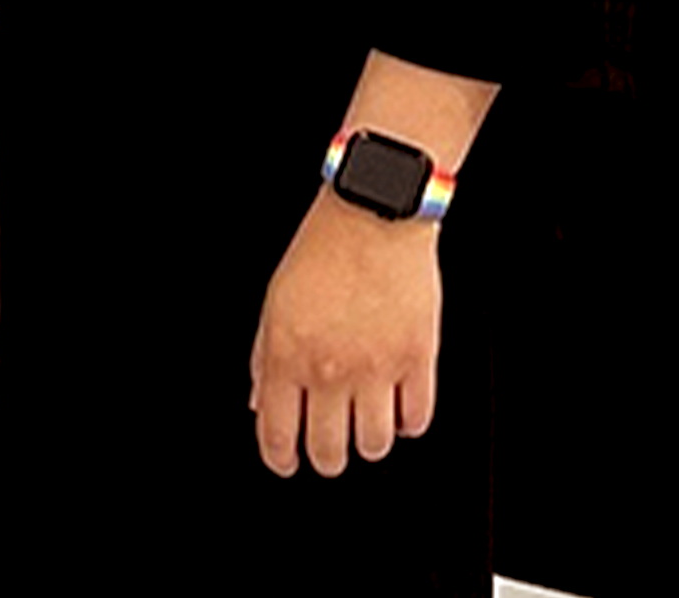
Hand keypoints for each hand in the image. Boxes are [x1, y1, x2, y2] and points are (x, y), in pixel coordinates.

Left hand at [248, 192, 442, 475]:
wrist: (374, 216)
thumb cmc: (321, 251)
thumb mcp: (273, 302)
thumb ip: (263, 358)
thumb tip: (259, 404)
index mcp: (285, 355)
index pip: (276, 435)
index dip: (280, 460)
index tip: (285, 463)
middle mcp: (329, 370)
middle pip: (328, 452)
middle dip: (326, 459)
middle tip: (328, 449)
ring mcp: (376, 368)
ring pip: (374, 446)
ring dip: (368, 443)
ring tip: (365, 425)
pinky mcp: (418, 360)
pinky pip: (417, 420)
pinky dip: (407, 423)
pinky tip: (398, 408)